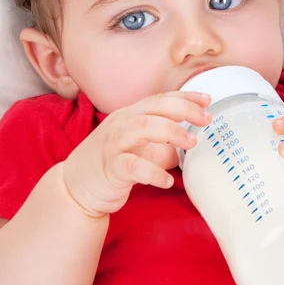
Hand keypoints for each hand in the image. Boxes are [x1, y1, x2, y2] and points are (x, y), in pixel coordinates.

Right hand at [60, 91, 211, 216]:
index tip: (207, 99)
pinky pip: (131, 166)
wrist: (75, 187)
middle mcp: (121, 123)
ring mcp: (113, 144)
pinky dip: (152, 171)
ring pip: (142, 127)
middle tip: (206, 119)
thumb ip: (163, 141)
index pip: (160, 99)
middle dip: (183, 110)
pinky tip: (167, 180)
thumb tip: (193, 139)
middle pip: (154, 107)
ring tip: (192, 143)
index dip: (185, 97)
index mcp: (130, 115)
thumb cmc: (112, 163)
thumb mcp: (140, 146)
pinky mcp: (109, 168)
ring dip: (170, 132)